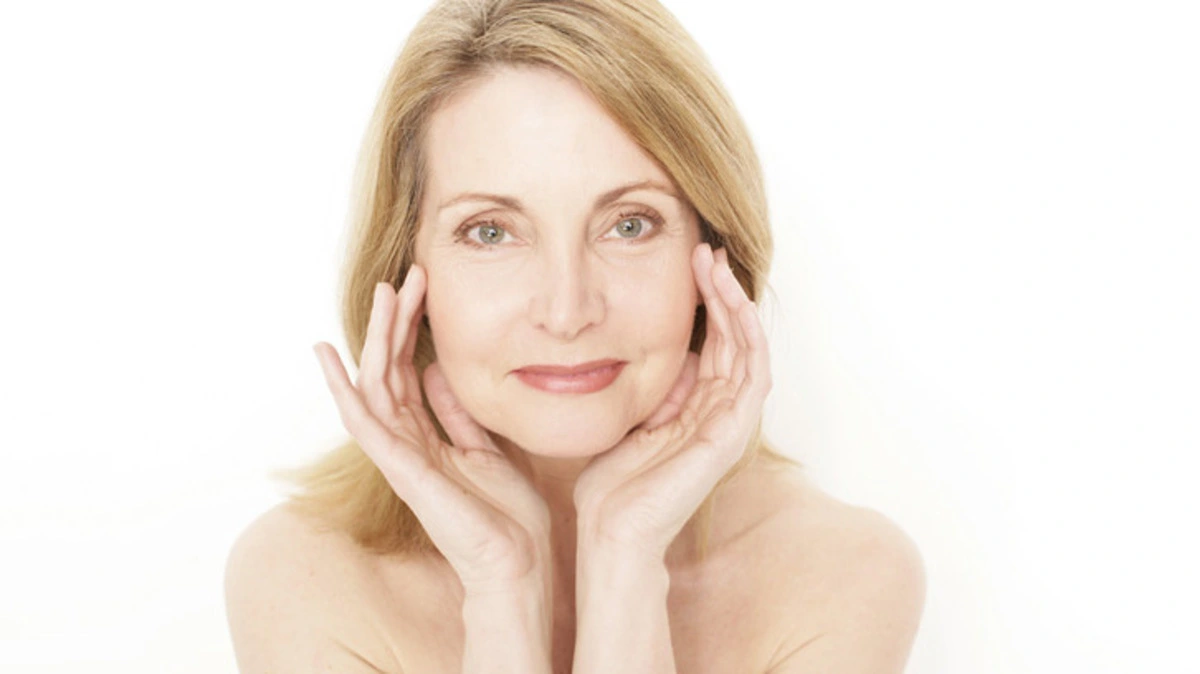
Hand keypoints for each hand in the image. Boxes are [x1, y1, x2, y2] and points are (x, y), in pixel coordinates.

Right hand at [312, 266, 550, 593]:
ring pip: (376, 386)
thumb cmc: (507, 518)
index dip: (412, 330)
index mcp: (428, 439)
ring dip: (378, 339)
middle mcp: (407, 445)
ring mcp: (400, 458)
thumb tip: (440, 374)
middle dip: (395, 323)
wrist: (516, 564)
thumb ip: (460, 416)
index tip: (423, 287)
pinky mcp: (402, 471)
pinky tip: (330, 360)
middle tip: (404, 277)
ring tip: (384, 295)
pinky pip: (364, 424)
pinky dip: (343, 390)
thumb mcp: (487, 450)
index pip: (410, 374)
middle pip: (390, 372)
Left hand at [572, 244, 771, 559]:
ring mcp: (729, 424)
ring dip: (736, 303)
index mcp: (699, 409)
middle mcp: (720, 412)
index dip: (708, 301)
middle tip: (705, 251)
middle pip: (735, 338)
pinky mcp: (731, 435)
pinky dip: (748, 336)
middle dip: (722, 291)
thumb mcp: (632, 418)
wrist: (611, 530)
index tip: (692, 262)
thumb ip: (655, 388)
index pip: (715, 343)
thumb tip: (668, 352)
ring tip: (716, 265)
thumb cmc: (613, 485)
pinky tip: (733, 304)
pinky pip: (753, 375)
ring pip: (749, 348)